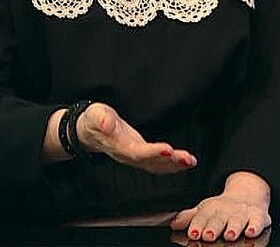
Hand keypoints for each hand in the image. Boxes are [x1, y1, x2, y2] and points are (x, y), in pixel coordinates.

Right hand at [75, 102, 197, 173]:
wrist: (88, 131)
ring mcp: (134, 157)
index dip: (152, 153)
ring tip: (191, 161)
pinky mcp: (140, 154)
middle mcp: (128, 155)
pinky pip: (157, 164)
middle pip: (150, 162)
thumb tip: (106, 124)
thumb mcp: (95, 115)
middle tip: (187, 159)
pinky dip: (171, 165)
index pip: (136, 152)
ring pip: (156, 165)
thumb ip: (101, 119)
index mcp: (118, 146)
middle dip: (170, 161)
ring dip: (174, 165)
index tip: (167, 150)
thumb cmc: (93, 121)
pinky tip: (184, 162)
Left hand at [170, 175, 271, 242]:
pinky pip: (258, 221)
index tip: (193, 233)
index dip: (197, 225)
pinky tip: (251, 232)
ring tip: (230, 235)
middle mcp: (227, 210)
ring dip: (234, 227)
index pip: (202, 217)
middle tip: (209, 235)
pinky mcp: (258, 216)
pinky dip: (255, 226)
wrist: (248, 195)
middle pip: (219, 219)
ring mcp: (242, 213)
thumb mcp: (205, 210)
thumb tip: (173, 223)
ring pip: (238, 220)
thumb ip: (190, 217)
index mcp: (211, 209)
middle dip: (214, 227)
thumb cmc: (223, 209)